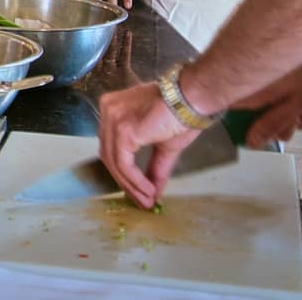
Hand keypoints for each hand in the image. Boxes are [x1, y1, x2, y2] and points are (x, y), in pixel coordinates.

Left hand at [98, 82, 200, 207]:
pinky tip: (149, 191)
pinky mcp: (123, 131)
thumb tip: (153, 196)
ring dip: (131, 186)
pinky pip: (124, 164)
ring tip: (148, 200)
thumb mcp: (163, 145)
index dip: (123, 173)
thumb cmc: (181, 114)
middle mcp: (108, 109)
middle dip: (125, 182)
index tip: (139, 193)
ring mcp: (113, 119)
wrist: (193, 99)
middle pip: (109, 155)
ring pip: (115, 162)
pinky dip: (135, 181)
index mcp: (114, 107)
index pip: (111, 146)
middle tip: (143, 201)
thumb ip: (153, 168)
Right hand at [234, 39, 301, 146]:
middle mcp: (258, 77)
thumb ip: (273, 123)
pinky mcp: (286, 71)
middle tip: (300, 120)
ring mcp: (273, 73)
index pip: (232, 109)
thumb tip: (252, 140)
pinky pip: (289, 93)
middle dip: (285, 122)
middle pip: (260, 113)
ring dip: (300, 112)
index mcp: (254, 84)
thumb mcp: (298, 102)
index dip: (245, 127)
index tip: (263, 136)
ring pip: (279, 105)